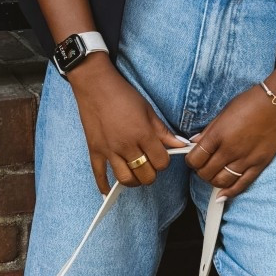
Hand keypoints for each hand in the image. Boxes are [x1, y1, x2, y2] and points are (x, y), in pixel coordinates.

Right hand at [67, 57, 188, 192]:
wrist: (95, 85)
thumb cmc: (123, 94)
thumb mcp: (148, 110)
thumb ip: (163, 131)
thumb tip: (179, 144)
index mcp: (142, 134)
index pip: (161, 162)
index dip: (164, 161)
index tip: (161, 155)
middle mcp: (126, 145)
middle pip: (146, 175)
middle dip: (151, 173)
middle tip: (150, 163)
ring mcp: (109, 150)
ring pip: (126, 179)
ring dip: (134, 180)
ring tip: (136, 173)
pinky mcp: (95, 150)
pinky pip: (99, 174)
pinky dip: (104, 185)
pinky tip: (108, 191)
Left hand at [186, 65, 275, 198]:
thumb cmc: (251, 102)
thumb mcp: (224, 112)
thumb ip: (209, 130)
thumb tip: (195, 143)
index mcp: (218, 134)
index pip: (195, 158)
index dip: (190, 161)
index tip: (193, 159)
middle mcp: (230, 149)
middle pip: (206, 173)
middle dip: (201, 171)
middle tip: (203, 166)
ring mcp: (245, 159)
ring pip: (221, 181)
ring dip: (213, 181)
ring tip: (214, 175)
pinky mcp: (259, 164)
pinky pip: (242, 184)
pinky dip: (230, 192)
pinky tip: (222, 195)